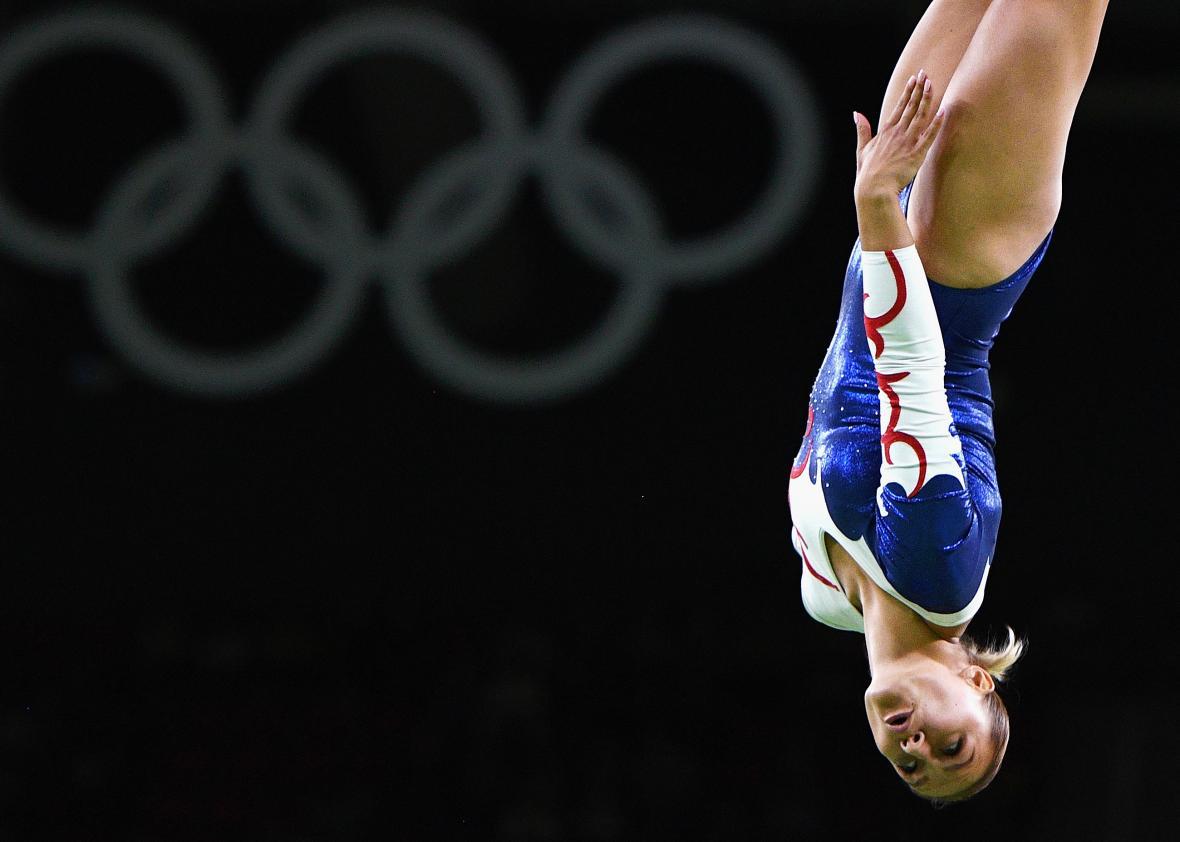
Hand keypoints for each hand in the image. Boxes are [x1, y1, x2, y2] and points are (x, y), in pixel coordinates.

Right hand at [853, 70, 944, 199]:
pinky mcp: (916, 154)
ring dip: (927, 99)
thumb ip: (862, 130)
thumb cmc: (867, 173)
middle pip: (911, 107)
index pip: (899, 106)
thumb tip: (856, 114)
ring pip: (920, 116)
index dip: (908, 91)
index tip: (914, 79)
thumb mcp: (861, 149)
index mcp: (885, 131)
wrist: (874, 189)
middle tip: (926, 74)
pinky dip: (936, 124)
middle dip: (919, 89)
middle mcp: (897, 133)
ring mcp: (907, 143)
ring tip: (933, 84)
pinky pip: (929, 136)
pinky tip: (943, 112)